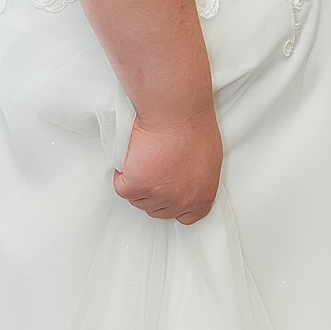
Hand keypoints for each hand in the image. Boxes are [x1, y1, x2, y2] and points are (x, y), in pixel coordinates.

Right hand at [113, 105, 222, 224]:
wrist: (177, 112)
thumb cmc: (194, 126)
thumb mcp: (208, 158)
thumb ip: (197, 178)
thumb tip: (186, 182)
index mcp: (201, 197)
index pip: (187, 217)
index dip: (175, 205)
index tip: (168, 194)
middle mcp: (181, 202)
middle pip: (159, 209)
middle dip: (154, 192)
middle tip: (153, 169)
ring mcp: (158, 196)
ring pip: (139, 199)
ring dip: (138, 182)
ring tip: (145, 158)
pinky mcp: (136, 186)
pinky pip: (122, 187)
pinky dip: (122, 174)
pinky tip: (131, 157)